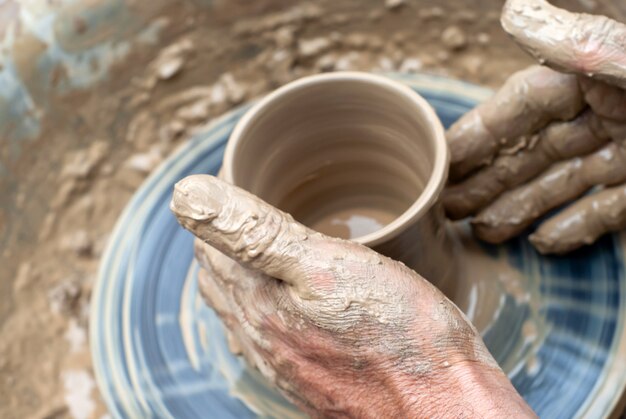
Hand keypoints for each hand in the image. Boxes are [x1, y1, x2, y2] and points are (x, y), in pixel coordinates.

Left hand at [170, 174, 534, 417]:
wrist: (443, 408)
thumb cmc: (396, 335)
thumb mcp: (323, 266)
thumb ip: (252, 232)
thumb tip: (186, 195)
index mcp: (257, 305)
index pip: (212, 247)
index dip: (216, 209)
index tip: (228, 178)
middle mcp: (262, 339)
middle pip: (222, 280)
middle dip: (221, 239)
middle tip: (237, 202)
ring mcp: (286, 363)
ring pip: (244, 308)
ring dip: (239, 272)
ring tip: (251, 245)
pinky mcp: (313, 378)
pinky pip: (271, 334)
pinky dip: (265, 304)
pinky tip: (282, 304)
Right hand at [443, 0, 625, 253]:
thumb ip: (584, 41)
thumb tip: (514, 12)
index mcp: (599, 73)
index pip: (521, 106)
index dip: (479, 135)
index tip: (442, 160)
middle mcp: (611, 109)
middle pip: (534, 150)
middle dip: (491, 180)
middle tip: (449, 207)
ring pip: (565, 182)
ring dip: (525, 209)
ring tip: (485, 232)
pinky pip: (609, 208)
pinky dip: (579, 225)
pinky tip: (546, 243)